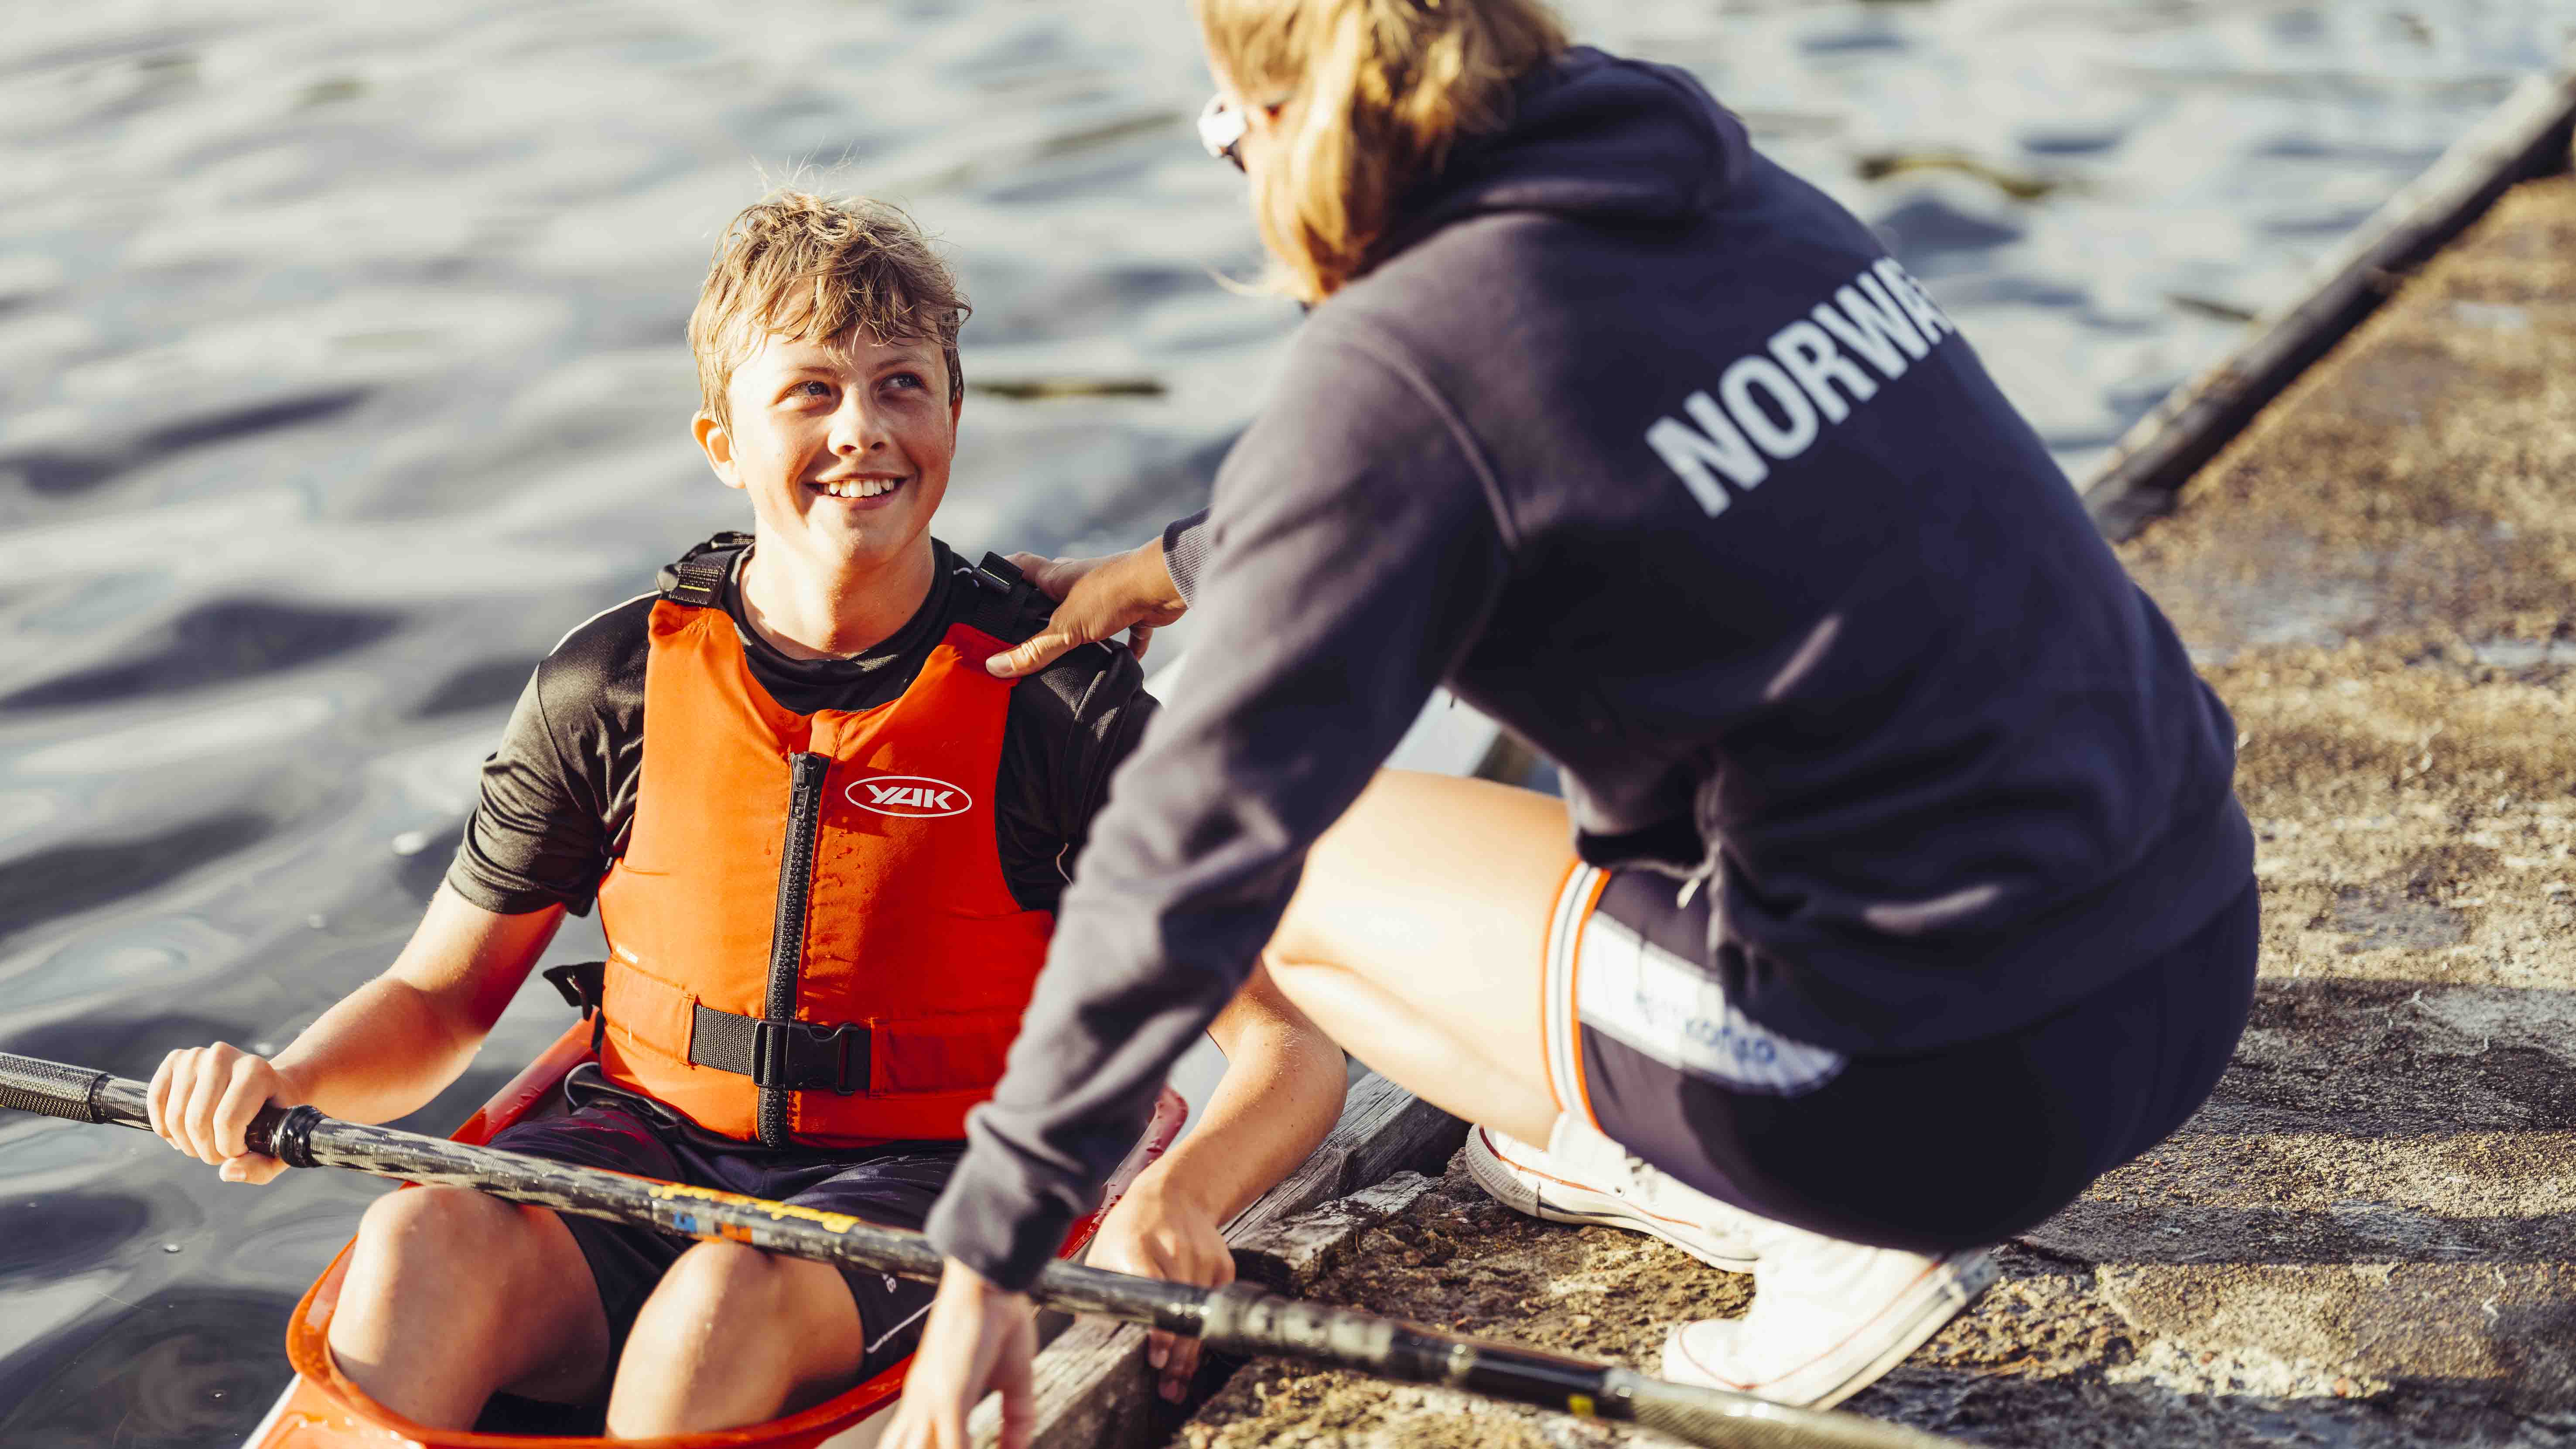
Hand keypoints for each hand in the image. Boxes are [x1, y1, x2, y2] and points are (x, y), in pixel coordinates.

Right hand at [145, 1042, 300, 1184]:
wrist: (267, 1087)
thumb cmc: (273, 1119)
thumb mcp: (278, 1146)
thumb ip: (260, 1167)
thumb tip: (227, 1172)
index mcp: (256, 1071)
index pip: (227, 1122)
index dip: (228, 1149)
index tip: (239, 1151)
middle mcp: (224, 1056)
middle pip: (197, 1121)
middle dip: (205, 1150)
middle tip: (219, 1152)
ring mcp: (196, 1056)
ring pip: (175, 1117)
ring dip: (185, 1143)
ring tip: (205, 1142)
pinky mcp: (175, 1059)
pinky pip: (155, 1101)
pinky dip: (164, 1128)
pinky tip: (182, 1134)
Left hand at [881, 1260, 1038, 1448]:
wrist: (990, 1280)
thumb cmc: (999, 1319)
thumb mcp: (1016, 1378)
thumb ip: (1017, 1416)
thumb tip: (1021, 1448)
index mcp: (928, 1399)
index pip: (909, 1447)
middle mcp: (920, 1404)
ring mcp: (930, 1402)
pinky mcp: (947, 1396)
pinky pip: (952, 1448)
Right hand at [984, 539, 1186, 677]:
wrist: (1163, 585)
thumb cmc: (1113, 592)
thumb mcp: (1065, 627)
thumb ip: (1034, 649)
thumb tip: (997, 666)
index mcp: (1058, 577)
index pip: (1023, 565)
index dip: (1007, 571)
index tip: (994, 582)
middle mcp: (1081, 580)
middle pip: (1054, 589)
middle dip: (1042, 607)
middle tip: (1030, 629)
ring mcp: (1108, 592)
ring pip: (1089, 609)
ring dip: (1083, 628)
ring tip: (1071, 651)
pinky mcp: (1134, 607)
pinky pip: (1128, 628)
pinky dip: (1126, 643)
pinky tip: (1125, 659)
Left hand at [1083, 1179, 1233, 1401]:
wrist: (1173, 1195)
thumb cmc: (1131, 1229)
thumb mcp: (1103, 1255)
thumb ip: (1095, 1295)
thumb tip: (1082, 1339)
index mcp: (1138, 1248)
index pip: (1153, 1292)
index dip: (1158, 1329)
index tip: (1156, 1356)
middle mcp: (1174, 1251)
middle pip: (1182, 1312)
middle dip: (1176, 1354)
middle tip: (1167, 1384)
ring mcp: (1202, 1257)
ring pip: (1202, 1315)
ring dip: (1191, 1351)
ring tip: (1178, 1379)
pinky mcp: (1222, 1263)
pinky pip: (1216, 1306)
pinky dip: (1205, 1331)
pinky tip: (1193, 1352)